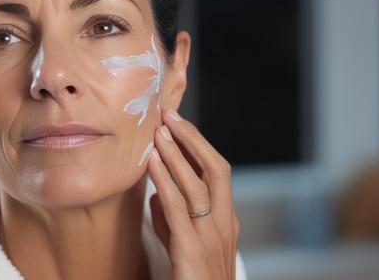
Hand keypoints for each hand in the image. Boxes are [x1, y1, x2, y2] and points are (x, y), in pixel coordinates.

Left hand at [147, 109, 239, 279]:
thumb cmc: (191, 279)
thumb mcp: (182, 245)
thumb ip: (171, 219)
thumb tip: (156, 192)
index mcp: (225, 221)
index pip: (217, 172)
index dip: (198, 145)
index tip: (177, 124)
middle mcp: (224, 224)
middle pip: (216, 169)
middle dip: (193, 139)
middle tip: (170, 115)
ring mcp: (211, 237)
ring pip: (198, 184)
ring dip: (176, 153)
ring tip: (158, 131)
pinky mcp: (192, 250)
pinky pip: (177, 207)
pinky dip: (165, 179)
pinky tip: (152, 162)